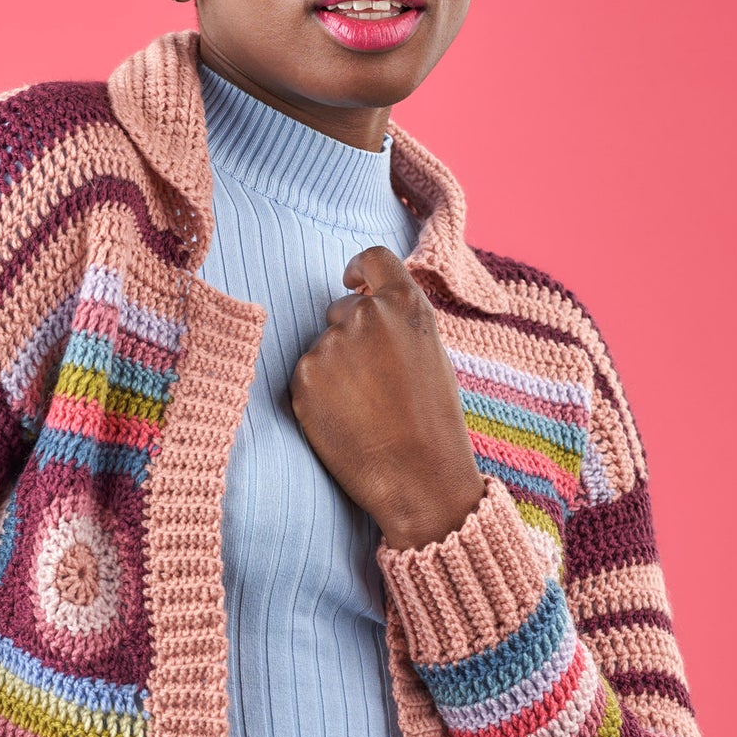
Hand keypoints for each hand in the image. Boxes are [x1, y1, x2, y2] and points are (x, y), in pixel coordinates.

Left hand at [290, 245, 485, 549]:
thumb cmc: (433, 423)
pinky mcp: (304, 377)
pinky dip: (319, 394)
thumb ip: (399, 323)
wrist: (417, 476)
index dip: (358, 268)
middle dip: (351, 337)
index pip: (373, 259)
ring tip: (365, 410)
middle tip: (372, 384)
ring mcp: (331, 344)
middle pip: (342, 310)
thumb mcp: (430, 354)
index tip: (350, 279)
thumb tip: (366, 305)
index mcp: (406, 304)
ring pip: (323, 347)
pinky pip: (306, 376)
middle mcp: (366, 315)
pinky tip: (345, 421)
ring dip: (336, 369)